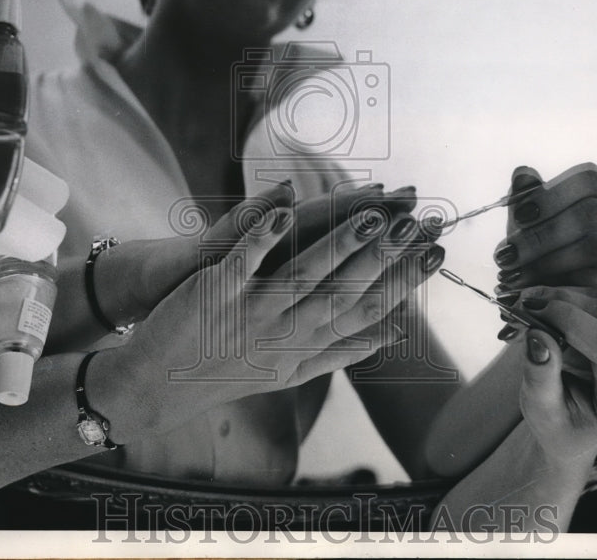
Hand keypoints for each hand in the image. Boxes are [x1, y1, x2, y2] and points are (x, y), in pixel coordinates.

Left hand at [99, 196, 439, 441]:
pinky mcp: (214, 293)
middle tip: (423, 223)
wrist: (159, 387)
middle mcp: (287, 332)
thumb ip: (342, 349)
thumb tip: (393, 333)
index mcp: (309, 344)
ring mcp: (251, 312)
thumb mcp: (292, 370)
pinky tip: (286, 209)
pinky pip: (243, 262)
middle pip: (346, 290)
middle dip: (386, 254)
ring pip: (303, 274)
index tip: (437, 253)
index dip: (405, 280)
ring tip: (373, 214)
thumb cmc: (231, 372)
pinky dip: (263, 236)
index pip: (368, 309)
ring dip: (339, 243)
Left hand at [493, 164, 596, 306]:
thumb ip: (525, 198)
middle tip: (507, 254)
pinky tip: (538, 289)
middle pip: (590, 213)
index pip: (588, 178)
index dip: (552, 195)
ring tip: (515, 274)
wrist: (566, 295)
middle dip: (542, 234)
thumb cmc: (547, 248)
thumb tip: (522, 173)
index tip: (519, 215)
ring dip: (548, 261)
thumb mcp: (530, 222)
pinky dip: (563, 284)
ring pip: (595, 246)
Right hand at [517, 286, 596, 464]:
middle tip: (522, 303)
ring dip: (566, 296)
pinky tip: (550, 306)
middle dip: (563, 302)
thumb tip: (538, 336)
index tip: (532, 311)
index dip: (570, 320)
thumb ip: (541, 376)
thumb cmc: (558, 426)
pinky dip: (575, 297)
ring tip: (532, 304)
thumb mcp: (541, 411)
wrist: (573, 428)